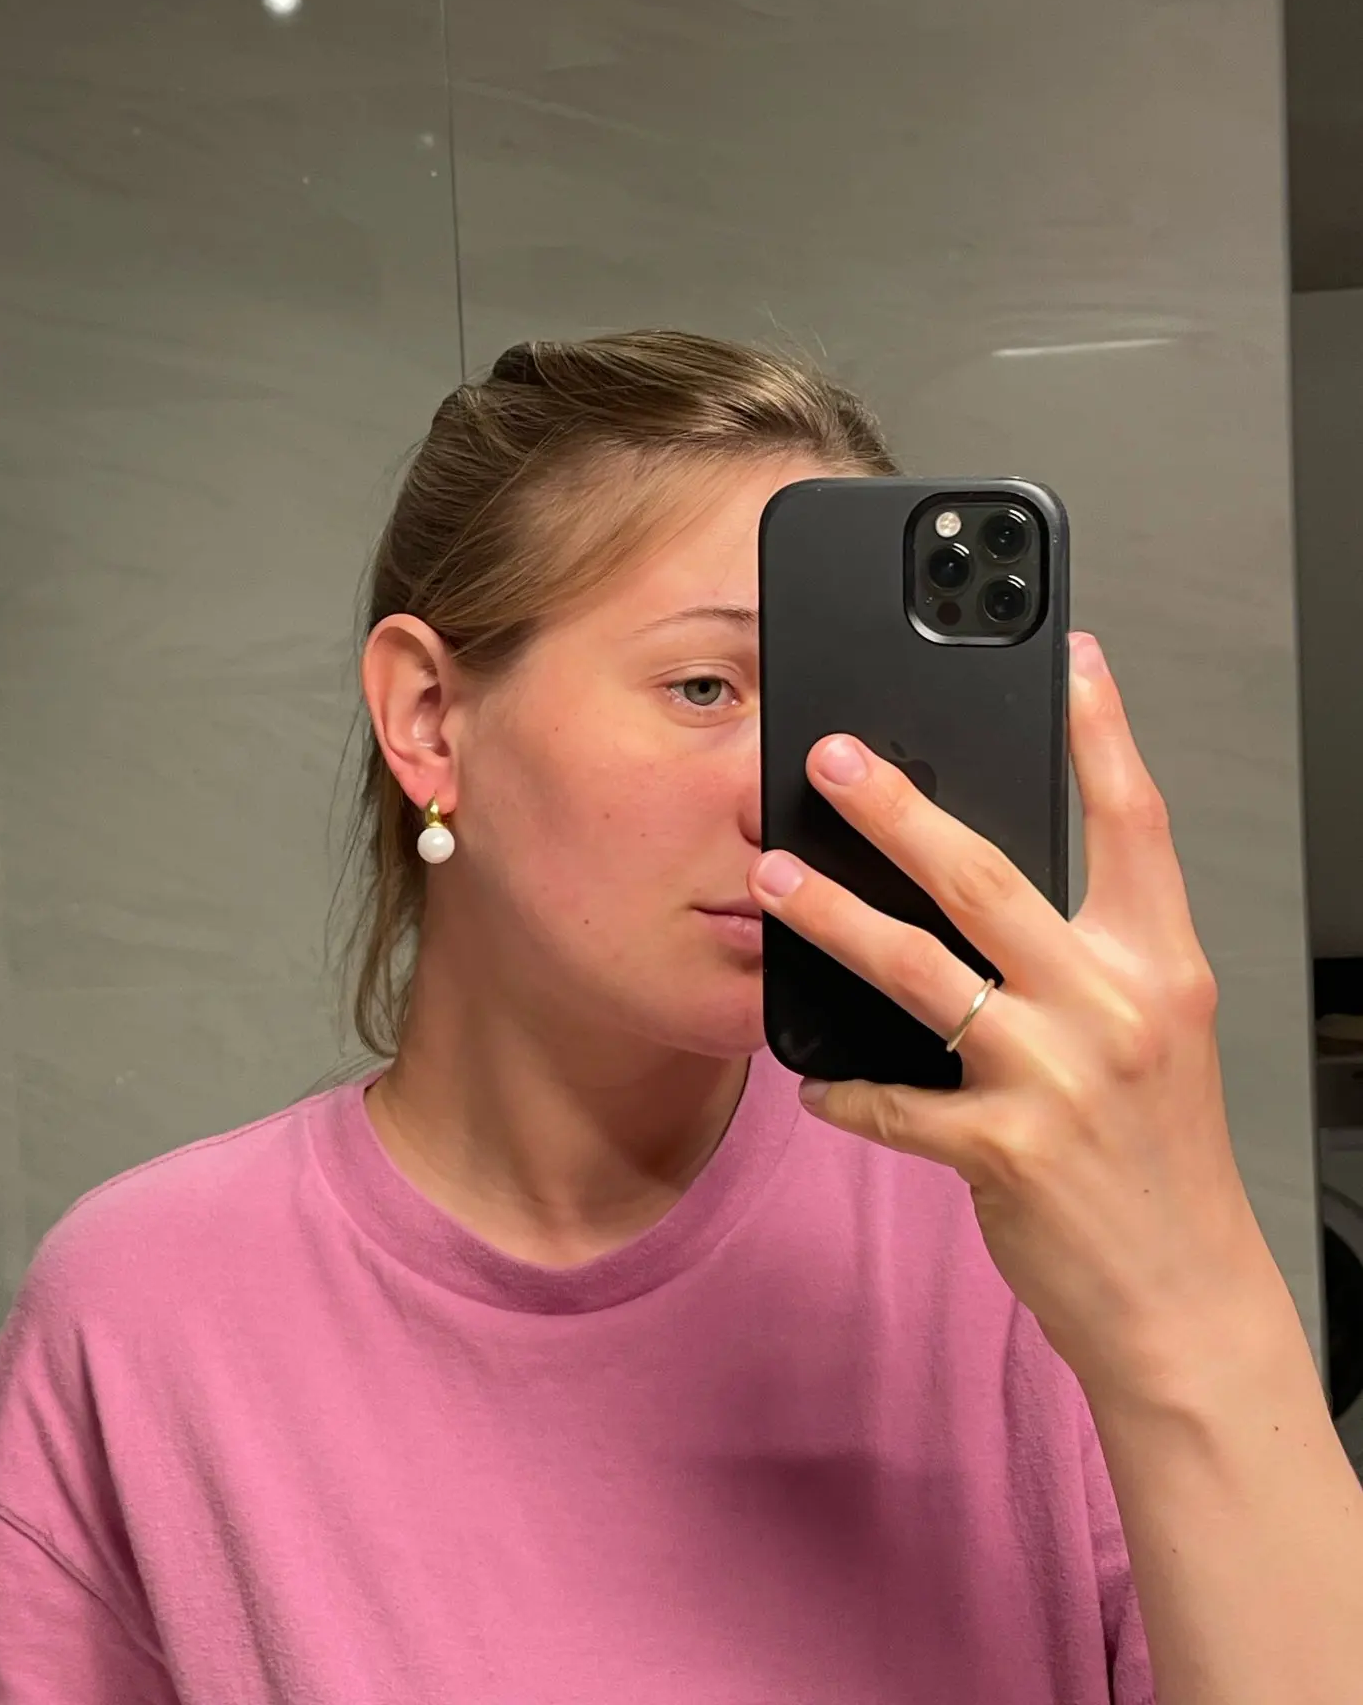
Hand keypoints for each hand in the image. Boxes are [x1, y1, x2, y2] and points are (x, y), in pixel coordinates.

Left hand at [748, 631, 1275, 1404]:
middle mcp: (1114, 1009)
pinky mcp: (1007, 1151)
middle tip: (832, 755)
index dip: (1104, 735)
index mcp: (1159, 965)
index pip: (1135, 825)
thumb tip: (981, 879)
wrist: (1183, 1298)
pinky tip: (812, 1082)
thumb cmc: (1157, 1158)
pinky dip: (847, 1092)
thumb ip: (1087, 954)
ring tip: (775, 879)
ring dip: (837, 920)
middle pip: (988, 879)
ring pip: (923, 973)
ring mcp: (1059, 1079)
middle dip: (899, 808)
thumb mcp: (1152, 1033)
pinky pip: (897, 1104)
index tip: (1071, 660)